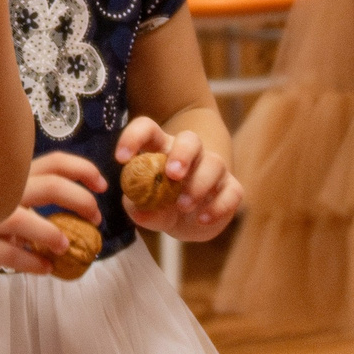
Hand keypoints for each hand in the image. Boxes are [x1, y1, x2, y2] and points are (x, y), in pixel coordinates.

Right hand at [0, 152, 106, 276]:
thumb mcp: (2, 198)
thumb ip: (32, 196)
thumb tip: (75, 204)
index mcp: (12, 179)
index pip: (53, 163)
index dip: (82, 170)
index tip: (102, 184)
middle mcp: (3, 194)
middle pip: (50, 187)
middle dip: (80, 200)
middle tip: (94, 217)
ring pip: (26, 220)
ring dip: (54, 234)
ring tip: (67, 246)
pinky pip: (13, 254)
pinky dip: (34, 262)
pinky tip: (45, 267)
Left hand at [116, 116, 240, 239]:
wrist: (189, 224)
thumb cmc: (162, 206)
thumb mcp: (146, 209)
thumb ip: (140, 207)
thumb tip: (140, 211)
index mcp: (161, 149)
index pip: (148, 129)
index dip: (133, 137)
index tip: (120, 158)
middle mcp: (190, 154)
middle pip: (190, 139)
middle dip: (183, 154)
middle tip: (173, 174)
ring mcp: (213, 169)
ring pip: (215, 162)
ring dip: (199, 184)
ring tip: (183, 206)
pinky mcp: (231, 188)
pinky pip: (233, 190)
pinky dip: (218, 206)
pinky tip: (202, 219)